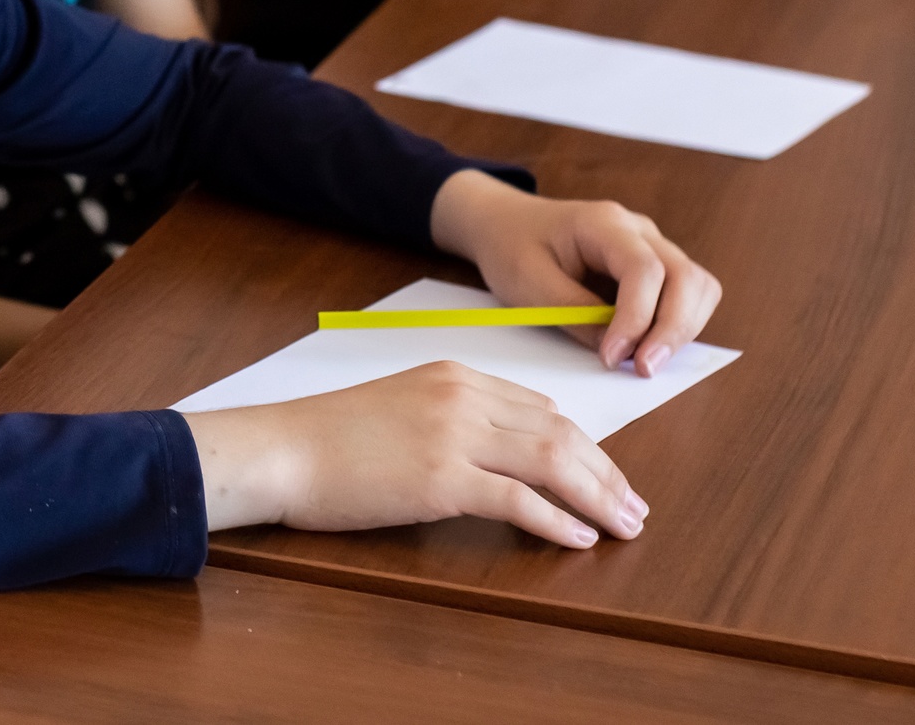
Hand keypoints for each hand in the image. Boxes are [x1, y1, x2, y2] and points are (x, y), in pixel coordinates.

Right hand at [184, 362, 644, 545]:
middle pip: (560, 433)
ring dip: (597, 497)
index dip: (584, 446)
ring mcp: (453, 435)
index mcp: (454, 375)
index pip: (540, 409)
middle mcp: (462, 397)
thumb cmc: (329, 437)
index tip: (605, 476)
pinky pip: (519, 501)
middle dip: (605, 473)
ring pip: (552, 462)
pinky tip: (579, 539)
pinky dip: (557, 521)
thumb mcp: (399, 406)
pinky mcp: (441, 478)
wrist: (281, 449)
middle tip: (634, 507)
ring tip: (623, 525)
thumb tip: (499, 453)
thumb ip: (450, 417)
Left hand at [428, 170, 721, 376]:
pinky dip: (677, 325)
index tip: (612, 357)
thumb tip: (623, 351)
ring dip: (681, 329)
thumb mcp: (528, 283)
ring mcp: (651, 245)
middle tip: (643, 370)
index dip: (636, 318)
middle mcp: (638, 230)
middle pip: (686, 277)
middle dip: (672, 330)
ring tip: (643, 362)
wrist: (503, 222)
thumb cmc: (511, 247)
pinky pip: (687, 296)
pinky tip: (646, 347)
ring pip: (698, 287)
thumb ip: (576, 315)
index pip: (644, 269)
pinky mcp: (654, 267)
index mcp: (603, 223)